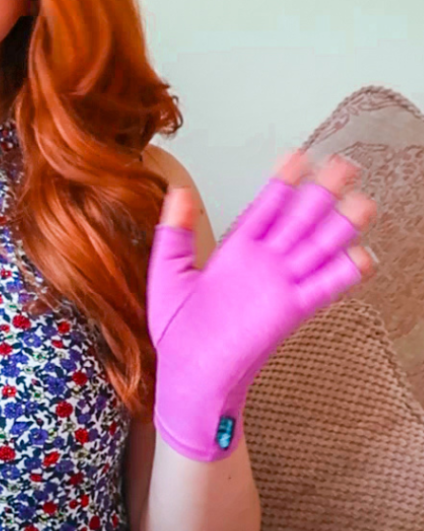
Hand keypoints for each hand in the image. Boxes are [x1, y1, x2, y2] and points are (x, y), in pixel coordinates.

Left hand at [147, 150, 376, 460]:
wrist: (187, 375)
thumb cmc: (179, 331)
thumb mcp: (168, 273)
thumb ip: (174, 232)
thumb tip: (177, 190)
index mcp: (236, 251)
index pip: (266, 208)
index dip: (283, 182)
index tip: (298, 155)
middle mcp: (263, 264)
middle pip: (300, 220)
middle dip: (322, 194)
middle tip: (345, 165)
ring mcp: (279, 287)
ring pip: (318, 250)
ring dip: (341, 228)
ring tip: (362, 202)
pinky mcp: (288, 312)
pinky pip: (322, 290)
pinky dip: (342, 275)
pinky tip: (361, 256)